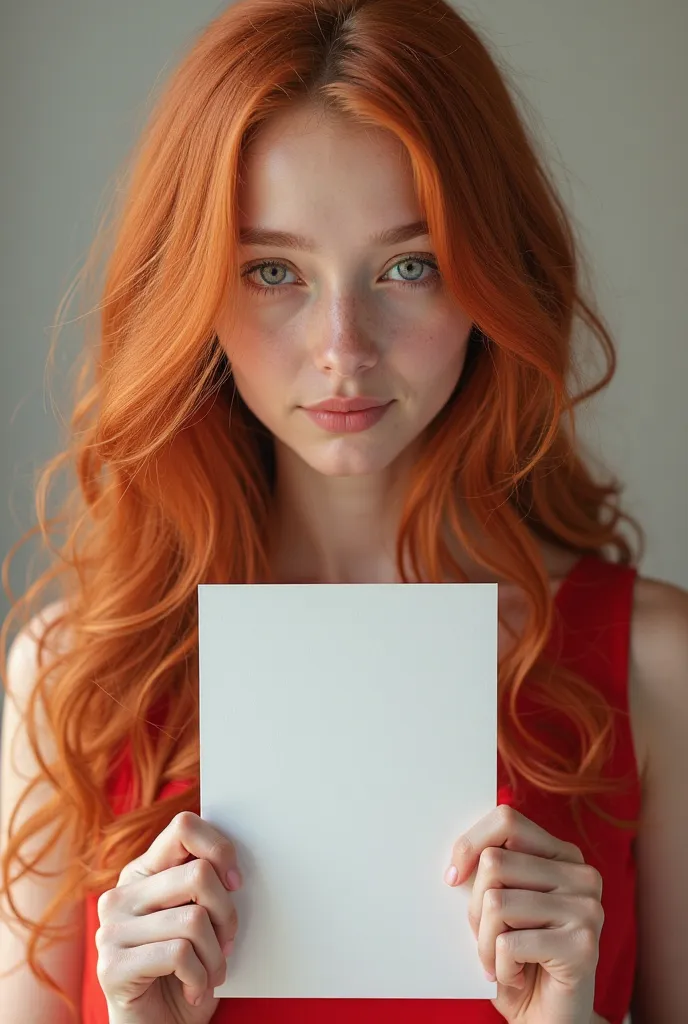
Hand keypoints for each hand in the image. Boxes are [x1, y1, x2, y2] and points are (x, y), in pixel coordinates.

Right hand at [96, 810, 241, 1023]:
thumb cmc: (185, 970)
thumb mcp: (198, 918)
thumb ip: (204, 885)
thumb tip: (234, 867)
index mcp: (143, 873)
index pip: (184, 828)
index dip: (220, 849)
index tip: (236, 881)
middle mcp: (121, 895)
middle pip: (199, 874)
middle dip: (228, 914)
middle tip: (227, 941)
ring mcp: (111, 930)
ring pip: (194, 919)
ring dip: (216, 955)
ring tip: (212, 972)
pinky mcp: (111, 966)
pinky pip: (179, 955)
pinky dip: (200, 977)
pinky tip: (194, 989)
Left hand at [445, 805, 603, 1023]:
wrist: (548, 1020)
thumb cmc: (519, 958)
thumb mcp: (501, 904)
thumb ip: (491, 872)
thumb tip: (455, 857)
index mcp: (563, 855)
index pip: (506, 820)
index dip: (469, 844)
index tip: (452, 877)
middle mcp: (582, 875)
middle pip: (495, 863)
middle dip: (475, 908)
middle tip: (488, 938)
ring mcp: (587, 909)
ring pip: (497, 903)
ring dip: (486, 943)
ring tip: (501, 960)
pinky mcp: (583, 945)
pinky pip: (510, 942)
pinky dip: (500, 967)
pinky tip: (517, 978)